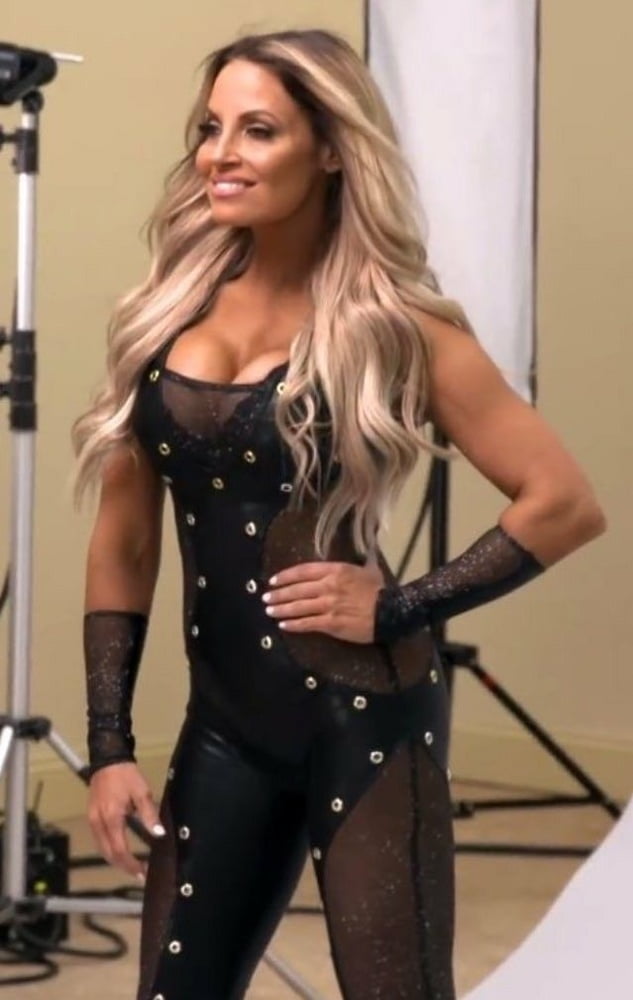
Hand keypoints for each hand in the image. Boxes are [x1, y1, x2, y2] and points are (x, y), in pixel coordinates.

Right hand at [87, 761, 164, 880]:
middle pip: (109, 854)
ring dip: (116, 860)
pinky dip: (109, 850)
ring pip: (102, 849)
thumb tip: (159, 834)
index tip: (143, 873)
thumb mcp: (142, 792)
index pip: (120, 850)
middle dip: (124, 867)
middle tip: (140, 874)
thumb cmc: (126, 776)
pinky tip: (120, 851)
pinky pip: (99, 840)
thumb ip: (149, 814)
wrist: (108, 760)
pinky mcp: (91, 817)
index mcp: (111, 818)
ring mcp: (92, 821)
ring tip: (132, 866)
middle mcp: (98, 823)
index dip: (131, 865)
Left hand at [262, 560, 384, 643]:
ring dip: (281, 609)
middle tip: (266, 598)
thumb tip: (367, 543)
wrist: (391, 611)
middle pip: (297, 590)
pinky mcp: (331, 623)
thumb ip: (361, 558)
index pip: (303, 571)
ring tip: (269, 611)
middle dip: (279, 594)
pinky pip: (308, 623)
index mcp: (335, 571)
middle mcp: (328, 586)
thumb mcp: (369, 568)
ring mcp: (328, 605)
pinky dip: (294, 624)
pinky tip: (284, 625)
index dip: (286, 576)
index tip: (274, 580)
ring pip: (299, 607)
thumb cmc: (381, 590)